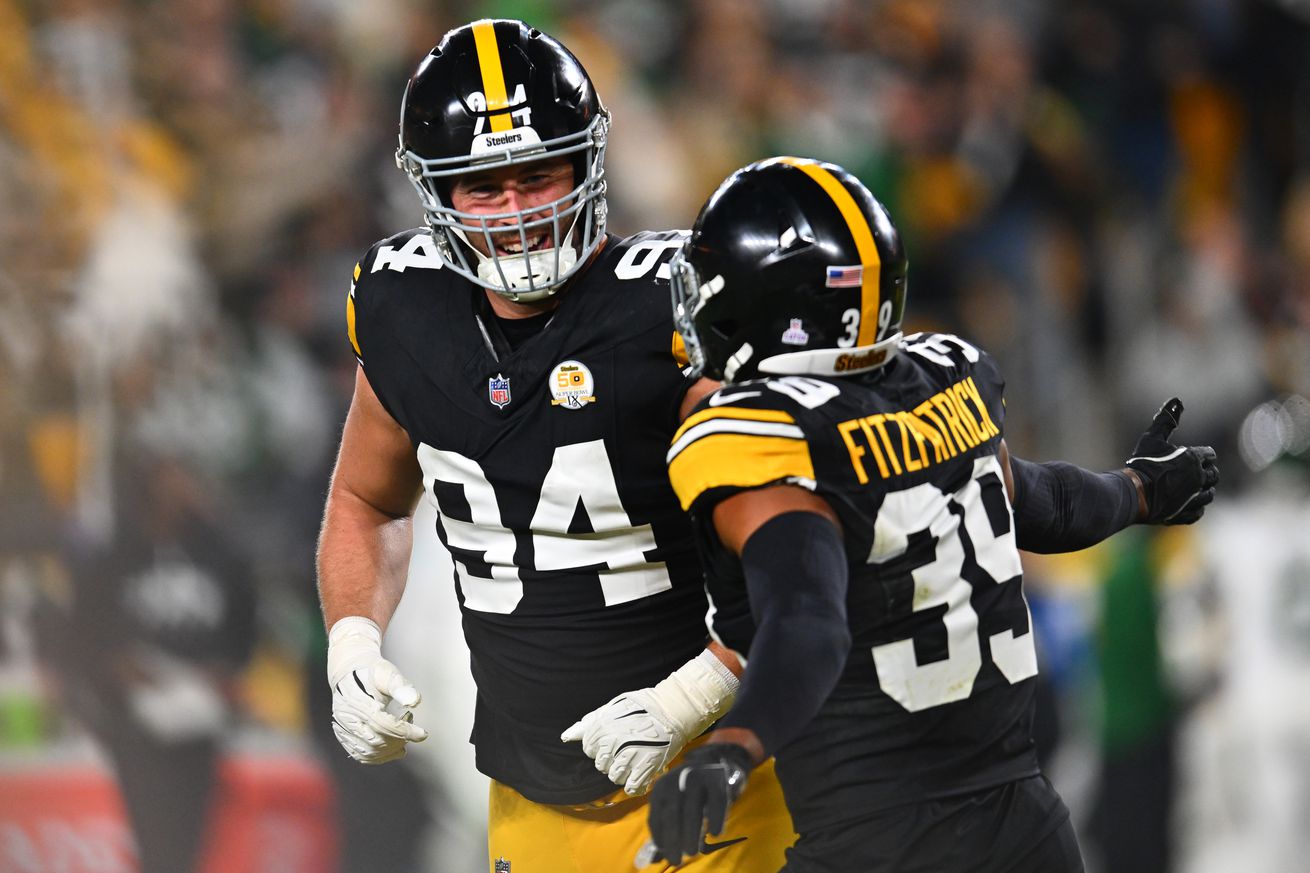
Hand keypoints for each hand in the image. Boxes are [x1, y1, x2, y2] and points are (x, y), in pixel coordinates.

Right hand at [327, 617, 427, 763]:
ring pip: (368, 752)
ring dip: (391, 750)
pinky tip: (396, 749)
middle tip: (415, 732)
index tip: (423, 734)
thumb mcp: (387, 673)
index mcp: (355, 700)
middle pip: (375, 740)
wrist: (349, 674)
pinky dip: (381, 757)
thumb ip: (400, 686)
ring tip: (405, 739)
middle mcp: (345, 717)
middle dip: (399, 740)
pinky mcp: (344, 738)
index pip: (381, 722)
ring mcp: (342, 729)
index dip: (404, 731)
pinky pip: (362, 755)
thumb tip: (415, 701)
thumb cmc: (372, 673)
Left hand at [562, 649, 738, 795]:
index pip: (589, 749)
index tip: (615, 740)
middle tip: (627, 749)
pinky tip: (641, 773)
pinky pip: (631, 787)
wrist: (673, 710)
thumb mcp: (612, 708)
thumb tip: (566, 736)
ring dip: (624, 771)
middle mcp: (613, 742)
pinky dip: (635, 784)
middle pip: (601, 765)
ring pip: (615, 777)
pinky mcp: (646, 767)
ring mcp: (630, 756)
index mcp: (602, 727)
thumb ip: (588, 724)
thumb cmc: (642, 707)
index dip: (601, 746)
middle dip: (612, 759)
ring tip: (635, 759)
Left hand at [640, 743, 752, 866]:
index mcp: (662, 787)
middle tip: (676, 859)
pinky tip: (715, 834)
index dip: (659, 838)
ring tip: (692, 852)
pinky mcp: (716, 780)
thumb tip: (655, 858)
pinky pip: (716, 802)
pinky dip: (716, 819)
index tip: (665, 855)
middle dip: (673, 839)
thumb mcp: (675, 803)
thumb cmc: (690, 791)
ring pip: (692, 809)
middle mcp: (677, 780)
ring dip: (691, 833)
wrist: (714, 761)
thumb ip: (666, 829)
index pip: (656, 816)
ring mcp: (697, 778)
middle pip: (672, 814)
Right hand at [1125, 397, 1218, 523]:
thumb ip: (1166, 420)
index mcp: (1193, 460)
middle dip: (1206, 472)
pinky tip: (1187, 503)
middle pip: (1214, 475)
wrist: (1132, 494)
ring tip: (1193, 488)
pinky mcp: (1185, 514)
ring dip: (1204, 490)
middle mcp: (1198, 479)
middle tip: (1193, 471)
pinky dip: (1195, 507)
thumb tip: (1176, 400)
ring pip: (1209, 494)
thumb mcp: (1152, 438)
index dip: (1202, 454)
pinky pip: (1199, 512)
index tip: (1191, 455)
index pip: (1209, 455)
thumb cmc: (1142, 464)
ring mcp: (1193, 498)